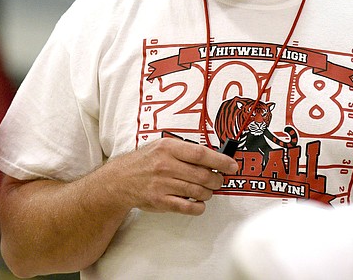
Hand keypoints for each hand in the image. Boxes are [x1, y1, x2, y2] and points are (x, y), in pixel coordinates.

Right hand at [109, 138, 237, 215]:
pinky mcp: (160, 201)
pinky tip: (199, 203)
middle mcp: (165, 165)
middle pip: (203, 175)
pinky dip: (198, 207)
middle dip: (217, 180)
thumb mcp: (162, 146)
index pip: (201, 154)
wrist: (120, 180)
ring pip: (198, 191)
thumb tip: (213, 157)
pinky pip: (187, 207)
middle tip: (219, 180)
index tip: (232, 166)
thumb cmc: (145, 162)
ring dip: (208, 193)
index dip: (220, 161)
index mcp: (168, 148)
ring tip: (207, 190)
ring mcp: (162, 184)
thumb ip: (185, 150)